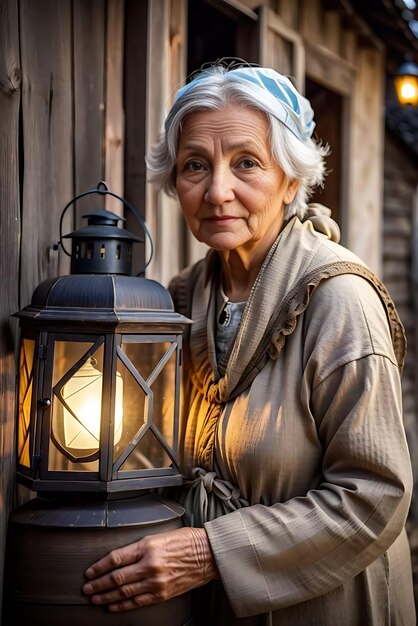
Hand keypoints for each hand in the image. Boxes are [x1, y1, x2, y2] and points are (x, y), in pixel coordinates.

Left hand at [82, 526, 218, 611]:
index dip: (99, 567)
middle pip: (117, 578)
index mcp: (148, 546)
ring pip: (124, 593)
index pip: (116, 558)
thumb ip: (139, 547)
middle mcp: (150, 565)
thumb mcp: (159, 536)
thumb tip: (119, 558)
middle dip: (98, 585)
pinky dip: (122, 605)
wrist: (207, 555)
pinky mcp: (162, 594)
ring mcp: (156, 582)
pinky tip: (113, 605)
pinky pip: (137, 602)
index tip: (90, 572)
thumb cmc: (186, 542)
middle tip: (87, 589)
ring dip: (106, 596)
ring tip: (95, 598)